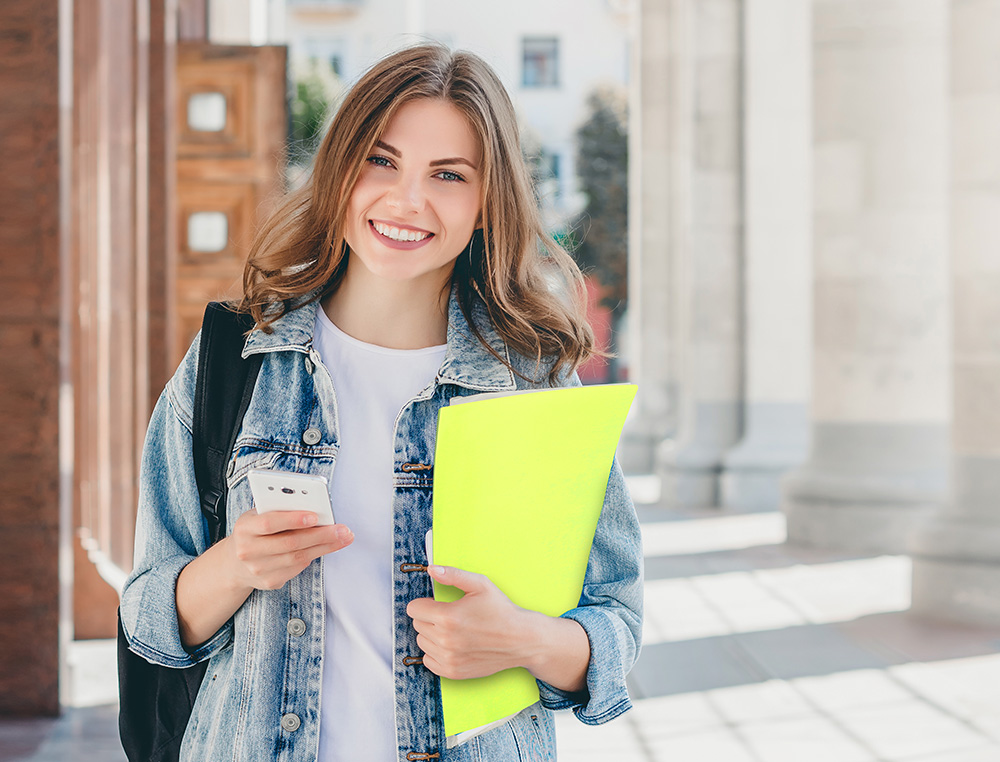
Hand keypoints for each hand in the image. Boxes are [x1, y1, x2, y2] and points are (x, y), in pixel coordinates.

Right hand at [224, 510, 352, 590]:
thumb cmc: (254, 531)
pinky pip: (297, 569)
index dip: (293, 519)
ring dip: (325, 547)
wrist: (234, 563)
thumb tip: (314, 507)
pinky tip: (327, 547)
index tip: (315, 515)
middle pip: (290, 543)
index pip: (269, 523)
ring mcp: (258, 570)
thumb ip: (279, 510)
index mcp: (244, 528)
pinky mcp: (269, 582)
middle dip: (320, 535)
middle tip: (343, 529)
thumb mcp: (258, 515)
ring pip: (298, 558)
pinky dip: (314, 556)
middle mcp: (248, 551)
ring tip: (343, 537)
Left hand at [405, 566, 531, 679]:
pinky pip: (428, 661)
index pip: (413, 609)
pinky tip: (452, 644)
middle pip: (417, 625)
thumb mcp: (480, 584)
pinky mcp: (453, 672)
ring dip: (432, 635)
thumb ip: (453, 574)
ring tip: (453, 630)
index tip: (437, 604)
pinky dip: (436, 652)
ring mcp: (449, 658)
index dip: (425, 603)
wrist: (520, 640)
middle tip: (450, 616)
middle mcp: (445, 640)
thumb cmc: (501, 611)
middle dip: (430, 617)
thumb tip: (432, 569)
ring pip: (422, 642)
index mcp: (448, 617)